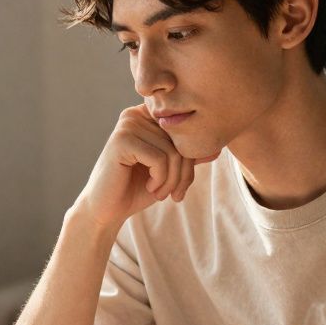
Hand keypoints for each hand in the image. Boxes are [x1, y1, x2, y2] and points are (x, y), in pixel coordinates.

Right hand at [72, 104, 217, 230]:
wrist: (107, 210)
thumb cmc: (137, 188)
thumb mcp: (169, 171)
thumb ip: (188, 157)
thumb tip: (218, 148)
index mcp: (147, 116)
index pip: (184, 130)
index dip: (190, 158)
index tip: (183, 185)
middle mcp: (136, 114)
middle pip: (179, 140)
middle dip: (183, 173)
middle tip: (175, 194)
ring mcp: (127, 125)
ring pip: (172, 151)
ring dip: (172, 180)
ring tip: (161, 193)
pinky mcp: (121, 141)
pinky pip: (159, 159)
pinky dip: (160, 179)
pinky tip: (150, 187)